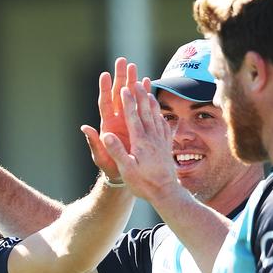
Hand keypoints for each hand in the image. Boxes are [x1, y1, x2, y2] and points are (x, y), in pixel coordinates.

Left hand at [82, 58, 150, 180]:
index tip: (105, 74)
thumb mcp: (100, 156)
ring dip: (132, 81)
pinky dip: (143, 94)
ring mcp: (127, 120)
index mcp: (107, 125)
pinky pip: (141, 105)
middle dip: (120, 78)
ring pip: (129, 97)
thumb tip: (84, 127)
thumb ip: (93, 142)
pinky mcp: (137, 123)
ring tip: (134, 66)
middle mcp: (117, 119)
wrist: (124, 172)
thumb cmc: (109, 167)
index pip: (105, 103)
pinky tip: (148, 82)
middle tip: (122, 62)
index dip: (105, 89)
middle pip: (118, 94)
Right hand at [101, 82, 178, 201]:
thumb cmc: (144, 183)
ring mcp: (161, 141)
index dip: (128, 101)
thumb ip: (117, 150)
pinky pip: (164, 125)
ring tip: (148, 89)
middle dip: (140, 94)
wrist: (166, 193)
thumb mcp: (127, 169)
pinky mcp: (166, 146)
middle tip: (135, 80)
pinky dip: (161, 115)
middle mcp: (152, 137)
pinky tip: (161, 113)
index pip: (132, 117)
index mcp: (140, 142)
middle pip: (145, 111)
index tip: (124, 87)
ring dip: (150, 101)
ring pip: (156, 115)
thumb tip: (106, 134)